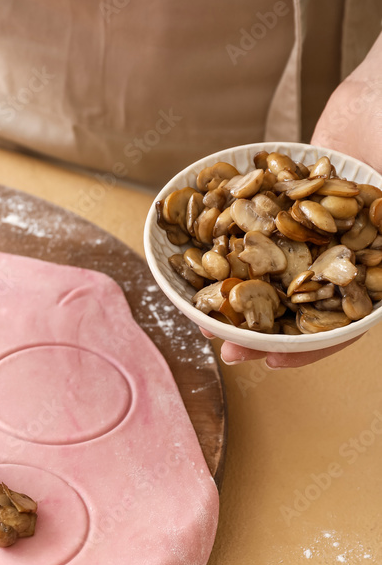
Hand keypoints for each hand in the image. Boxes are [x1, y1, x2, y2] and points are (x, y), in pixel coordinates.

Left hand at [206, 36, 381, 366]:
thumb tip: (378, 308)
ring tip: (203, 316)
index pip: (343, 324)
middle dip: (260, 332)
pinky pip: (256, 228)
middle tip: (224, 349)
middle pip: (299, 307)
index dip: (309, 349)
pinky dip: (231, 244)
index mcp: (373, 268)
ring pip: (272, 273)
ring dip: (240, 296)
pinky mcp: (287, 202)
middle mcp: (341, 254)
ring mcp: (312, 229)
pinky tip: (200, 258)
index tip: (272, 362)